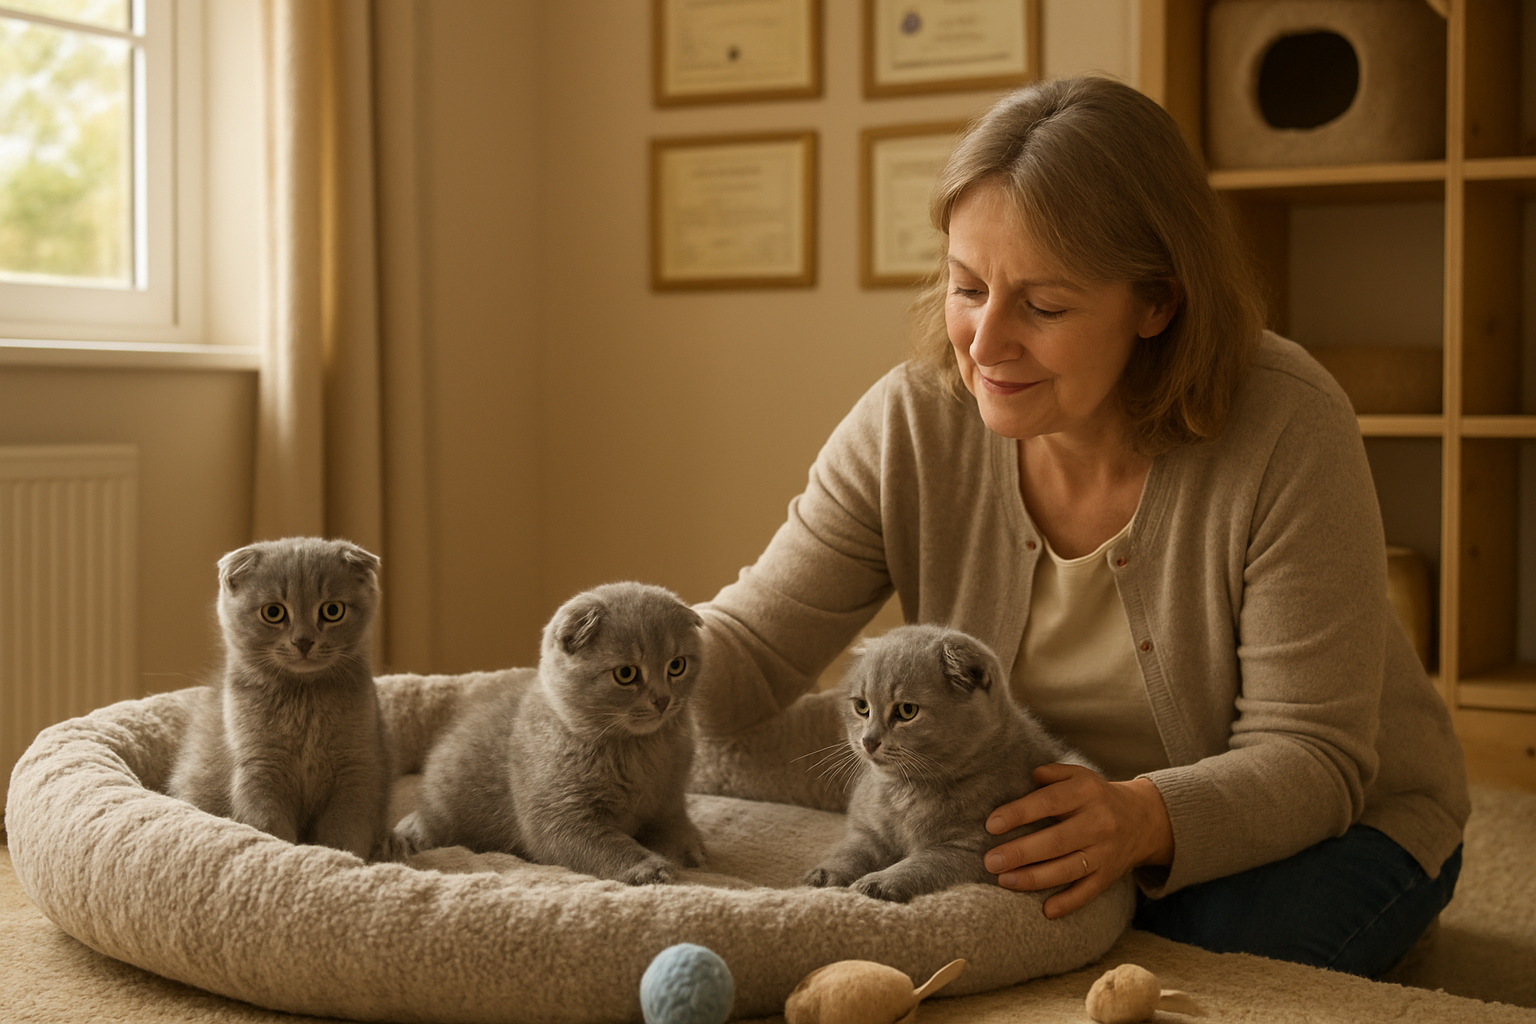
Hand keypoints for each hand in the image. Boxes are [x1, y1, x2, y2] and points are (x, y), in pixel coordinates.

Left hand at [983, 763, 1172, 918]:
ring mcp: (1105, 852)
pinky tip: (1046, 910)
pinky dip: (1068, 903)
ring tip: (1003, 880)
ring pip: (1068, 869)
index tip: (991, 825)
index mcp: (1087, 793)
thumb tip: (1029, 775)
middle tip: (990, 861)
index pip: (1049, 802)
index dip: (1019, 813)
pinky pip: (1088, 892)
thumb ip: (1052, 773)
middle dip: (1020, 852)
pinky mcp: (1109, 876)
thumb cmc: (1096, 796)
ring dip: (1034, 878)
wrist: (1143, 819)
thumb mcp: (1079, 776)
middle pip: (1056, 841)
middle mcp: (1098, 823)